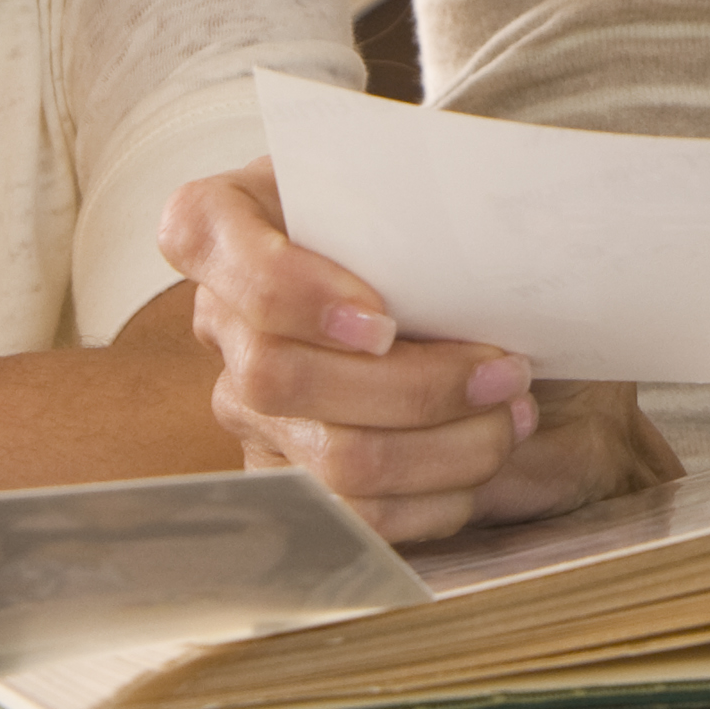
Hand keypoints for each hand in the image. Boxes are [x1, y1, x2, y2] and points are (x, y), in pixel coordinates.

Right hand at [161, 165, 673, 542]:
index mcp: (228, 221)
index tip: (384, 317)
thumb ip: (418, 203)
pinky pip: (358, 515)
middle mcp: (223, 319)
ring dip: (446, 446)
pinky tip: (482, 458)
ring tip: (511, 412)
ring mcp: (250, 408)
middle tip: (505, 369)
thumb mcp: (420, 194)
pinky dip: (438, 495)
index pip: (198, 237)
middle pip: (279, 376)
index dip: (284, 287)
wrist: (472, 299)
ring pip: (333, 456)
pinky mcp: (291, 479)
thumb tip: (487, 242)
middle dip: (415, 385)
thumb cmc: (435, 232)